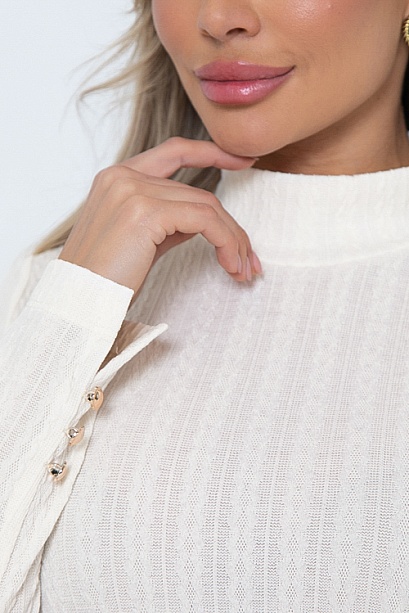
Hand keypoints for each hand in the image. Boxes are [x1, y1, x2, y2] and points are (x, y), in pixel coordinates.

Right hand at [59, 137, 261, 294]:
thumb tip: (204, 220)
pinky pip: (204, 220)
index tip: (243, 161)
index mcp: (117, 177)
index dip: (211, 152)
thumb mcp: (140, 240)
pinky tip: (230, 266)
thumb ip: (168, 221)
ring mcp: (132, 190)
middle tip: (249, 259)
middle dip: (231, 228)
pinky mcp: (144, 211)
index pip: (174, 151)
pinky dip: (226, 242)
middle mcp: (123, 176)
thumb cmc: (105, 278)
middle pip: (199, 192)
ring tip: (242, 270)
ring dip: (232, 240)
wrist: (78, 301)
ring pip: (207, 206)